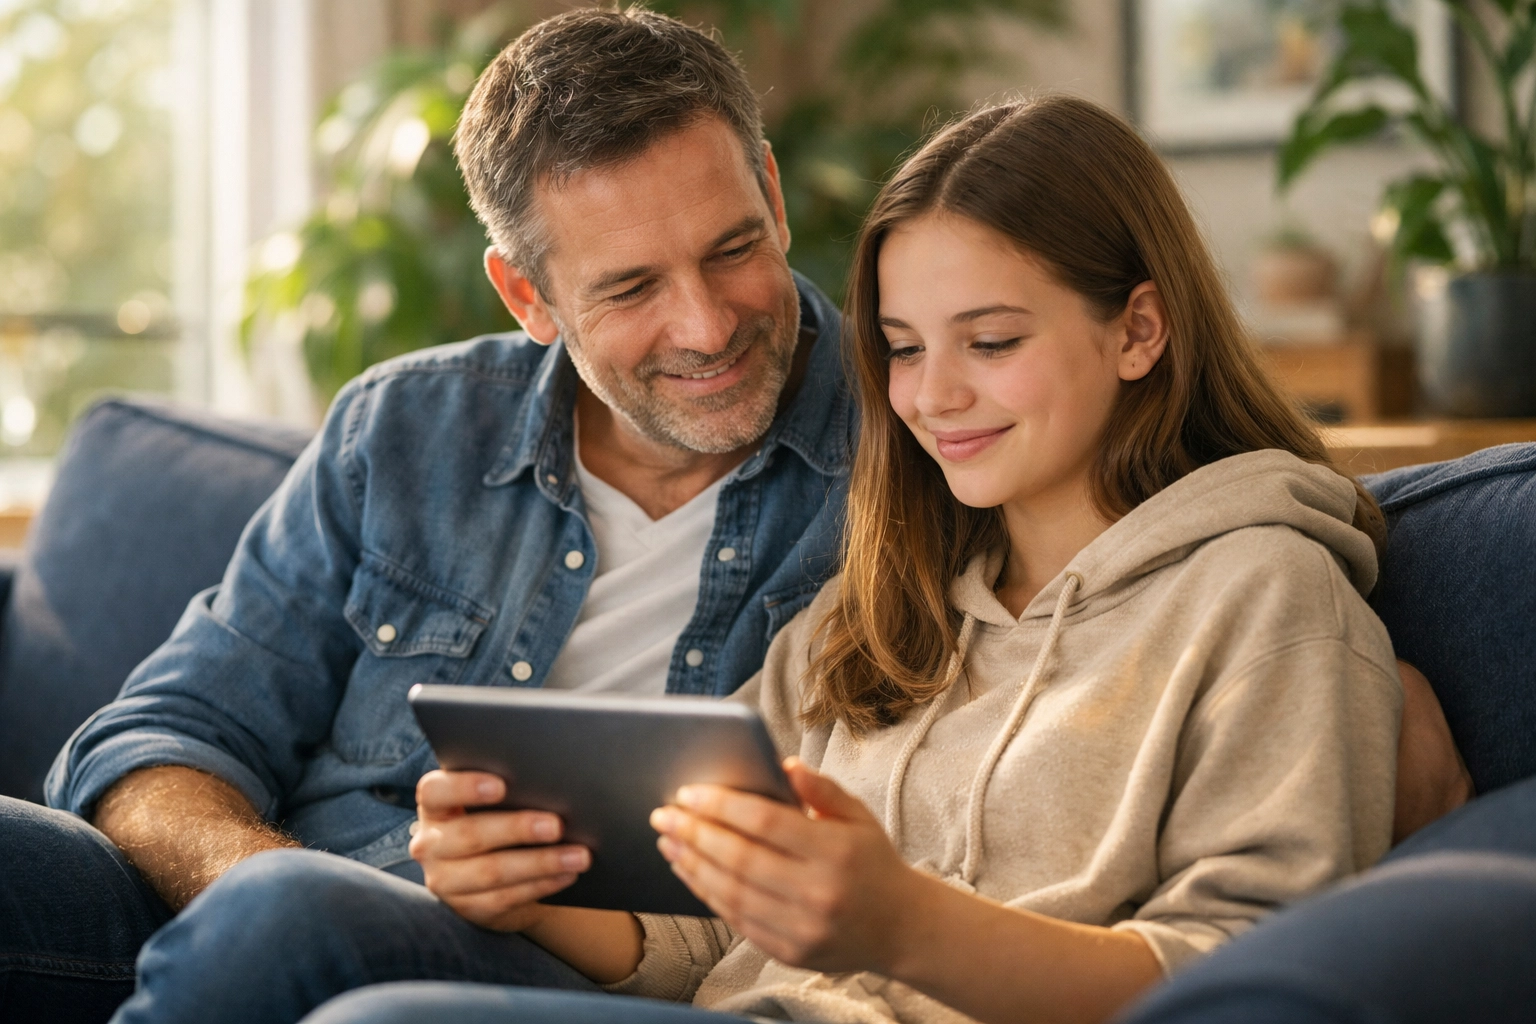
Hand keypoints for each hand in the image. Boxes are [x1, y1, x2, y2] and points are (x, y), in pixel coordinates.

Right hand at [410, 769, 589, 931]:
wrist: (491, 873)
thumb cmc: (498, 818)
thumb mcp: (493, 803)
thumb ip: (509, 789)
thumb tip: (552, 782)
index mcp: (434, 806)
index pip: (435, 791)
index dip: (465, 787)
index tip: (502, 785)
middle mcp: (430, 843)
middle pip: (471, 834)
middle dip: (518, 828)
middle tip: (557, 825)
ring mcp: (444, 880)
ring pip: (492, 871)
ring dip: (541, 863)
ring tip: (579, 855)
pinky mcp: (466, 908)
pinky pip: (505, 898)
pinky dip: (541, 885)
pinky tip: (567, 875)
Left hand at [650, 757, 919, 973]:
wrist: (901, 927)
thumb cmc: (872, 861)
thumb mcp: (858, 815)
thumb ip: (821, 788)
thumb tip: (782, 763)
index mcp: (836, 851)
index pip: (766, 823)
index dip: (721, 805)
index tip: (688, 792)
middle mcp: (819, 893)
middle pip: (740, 859)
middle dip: (694, 833)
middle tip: (663, 814)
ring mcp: (803, 928)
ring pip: (732, 893)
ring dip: (693, 865)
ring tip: (668, 841)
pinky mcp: (789, 953)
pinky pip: (737, 921)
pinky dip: (708, 894)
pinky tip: (690, 871)